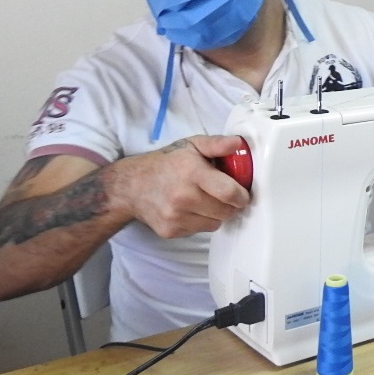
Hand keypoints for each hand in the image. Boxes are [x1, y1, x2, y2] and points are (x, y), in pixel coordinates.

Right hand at [106, 136, 250, 238]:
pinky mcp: (170, 231)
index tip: (242, 193)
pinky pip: (200, 230)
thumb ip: (217, 144)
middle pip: (225, 212)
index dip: (241, 195)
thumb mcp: (191, 145)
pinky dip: (201, 221)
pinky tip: (191, 209)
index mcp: (191, 173)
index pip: (228, 193)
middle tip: (225, 196)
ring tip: (205, 200)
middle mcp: (182, 197)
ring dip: (216, 214)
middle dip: (231, 205)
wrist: (130, 186)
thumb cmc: (165, 163)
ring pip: (215, 224)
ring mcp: (174, 217)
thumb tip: (238, 143)